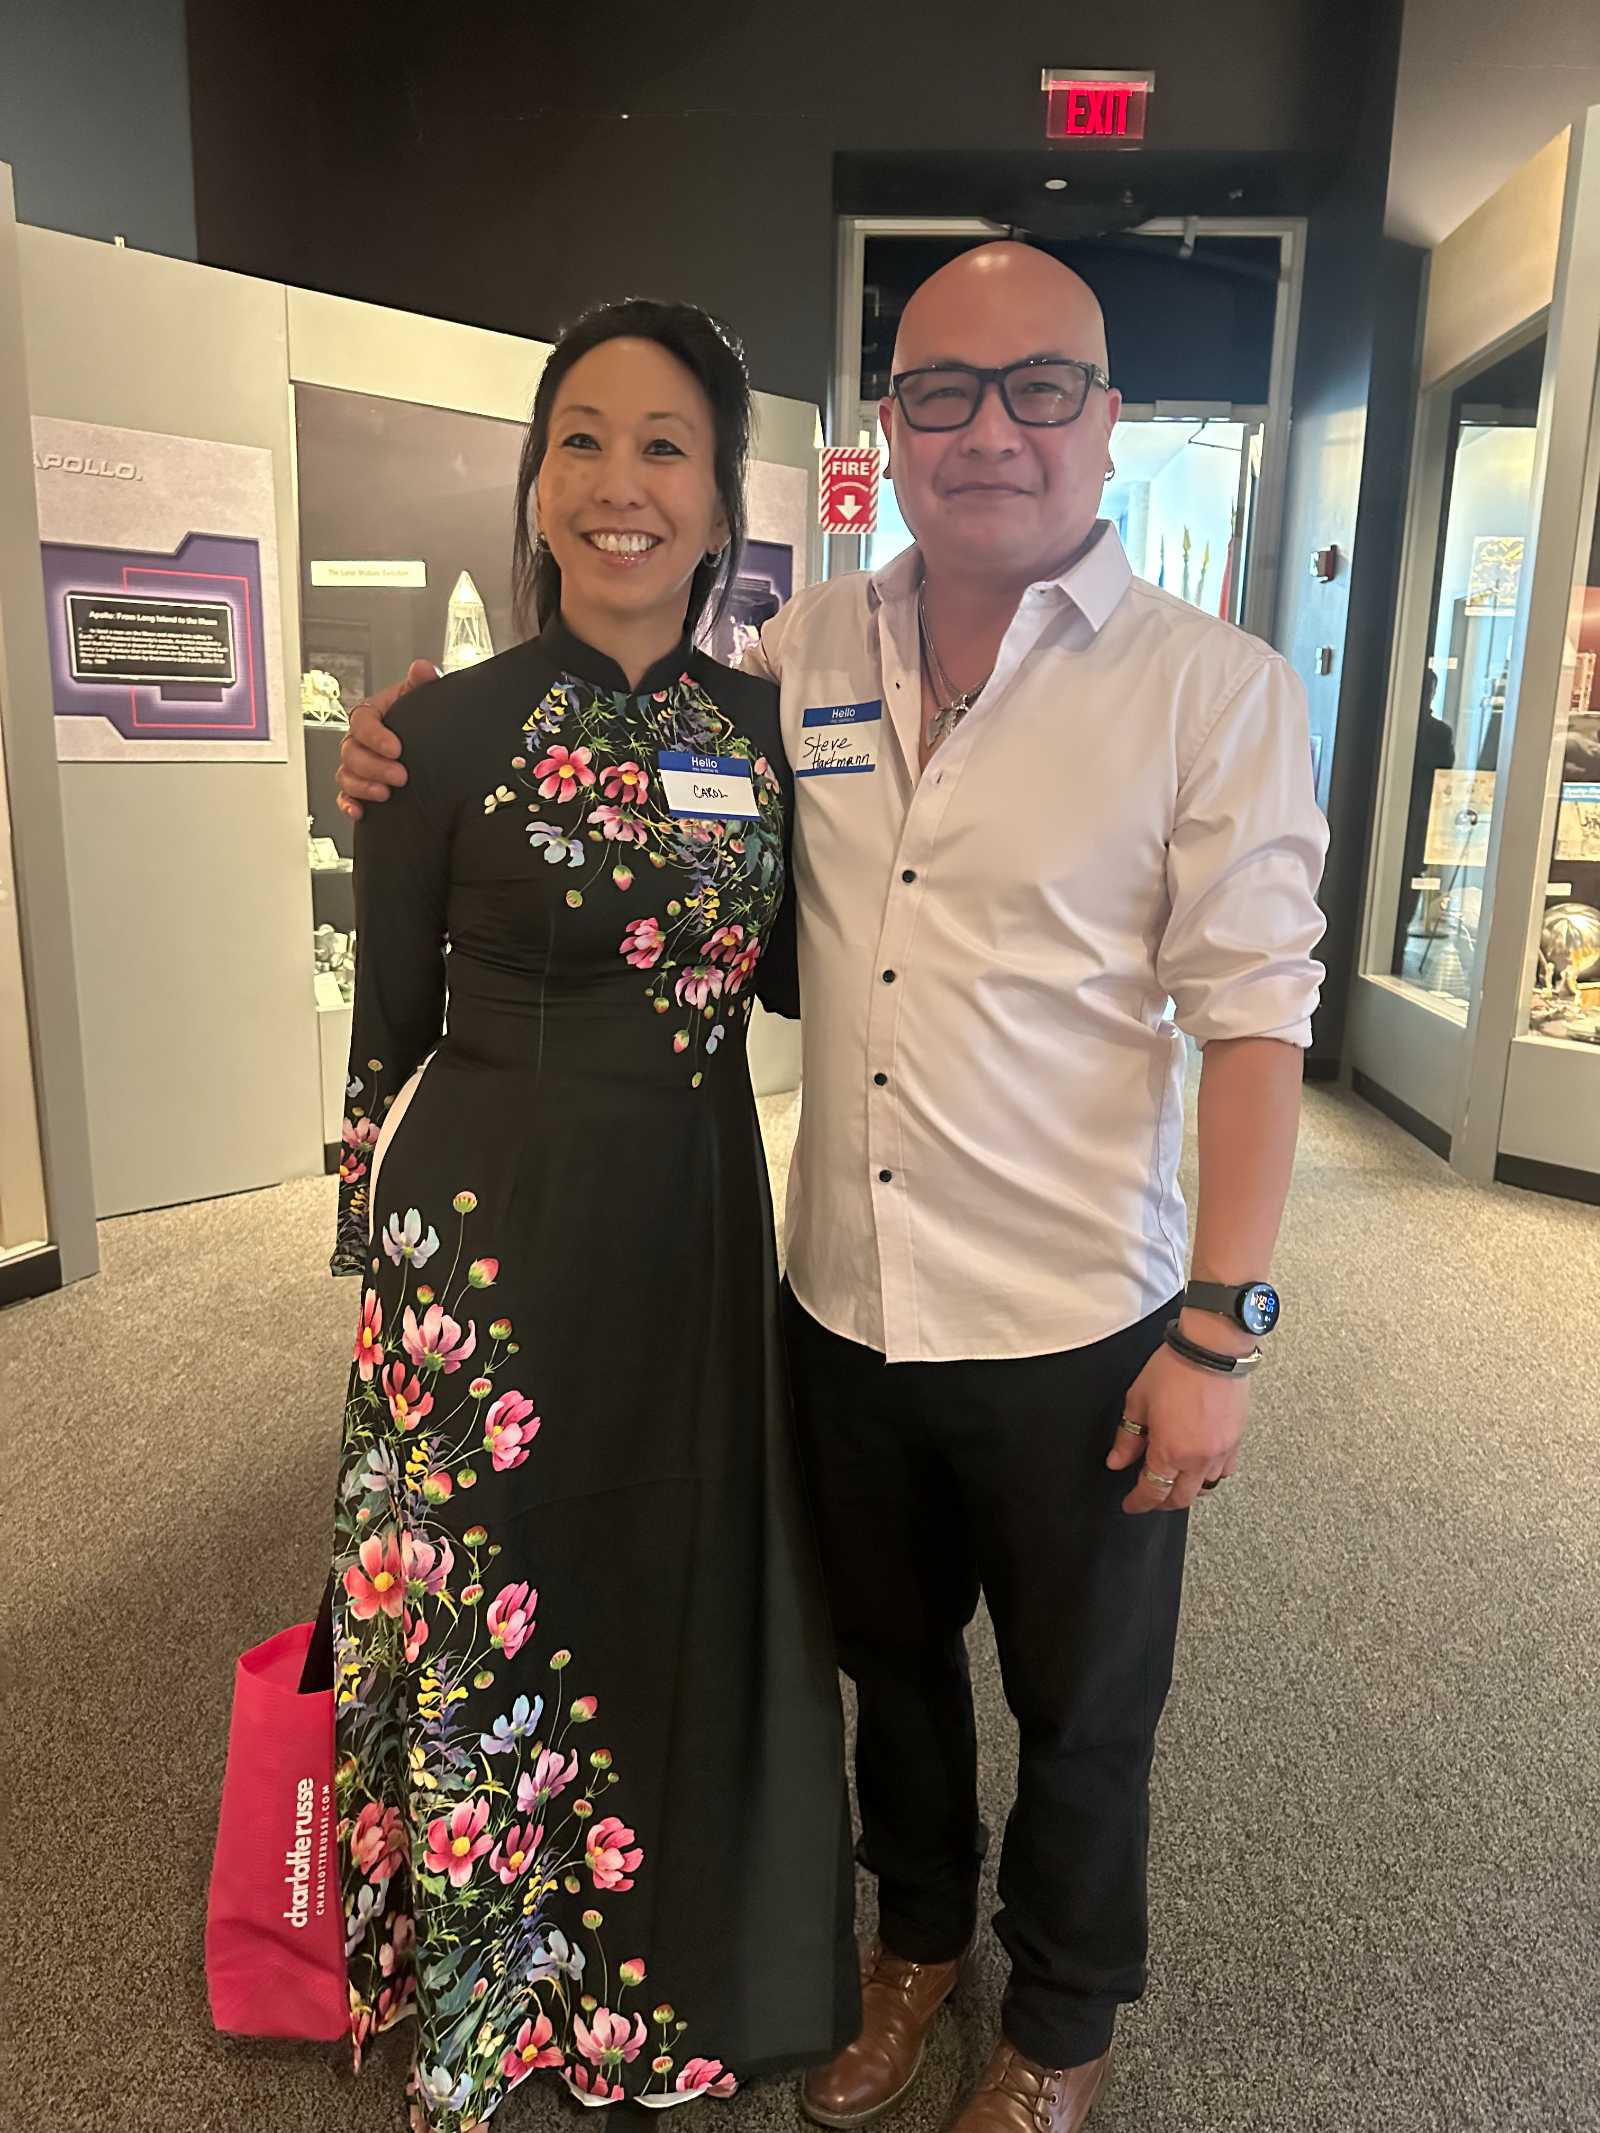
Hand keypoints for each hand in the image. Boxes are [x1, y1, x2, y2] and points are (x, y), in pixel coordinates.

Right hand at [335, 661, 437, 818]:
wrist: (427, 740)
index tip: (396, 748)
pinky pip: (345, 796)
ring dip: (363, 786)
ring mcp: (356, 764)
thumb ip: (422, 682)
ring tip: (386, 793)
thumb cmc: (418, 717)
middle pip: (350, 752)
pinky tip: (360, 811)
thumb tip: (422, 668)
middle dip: (374, 766)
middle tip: (400, 775)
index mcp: (371, 715)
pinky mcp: (359, 786)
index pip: (362, 721)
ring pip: (345, 775)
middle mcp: (359, 740)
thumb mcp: (421, 698)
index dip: (375, 736)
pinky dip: (349, 804)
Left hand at [1106, 1341, 1249, 1513]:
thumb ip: (1128, 1437)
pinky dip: (1211, 1475)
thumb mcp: (1138, 1401)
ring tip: (1174, 1480)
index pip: (1152, 1492)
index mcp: (1169, 1452)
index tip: (1130, 1505)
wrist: (1213, 1350)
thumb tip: (1117, 1461)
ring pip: (1205, 1488)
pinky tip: (1201, 1465)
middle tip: (1149, 1497)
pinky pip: (1225, 1471)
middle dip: (1162, 1502)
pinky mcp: (1236, 1441)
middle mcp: (1198, 1459)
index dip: (1139, 1503)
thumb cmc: (1174, 1369)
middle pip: (1180, 1498)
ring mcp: (1221, 1452)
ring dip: (1187, 1490)